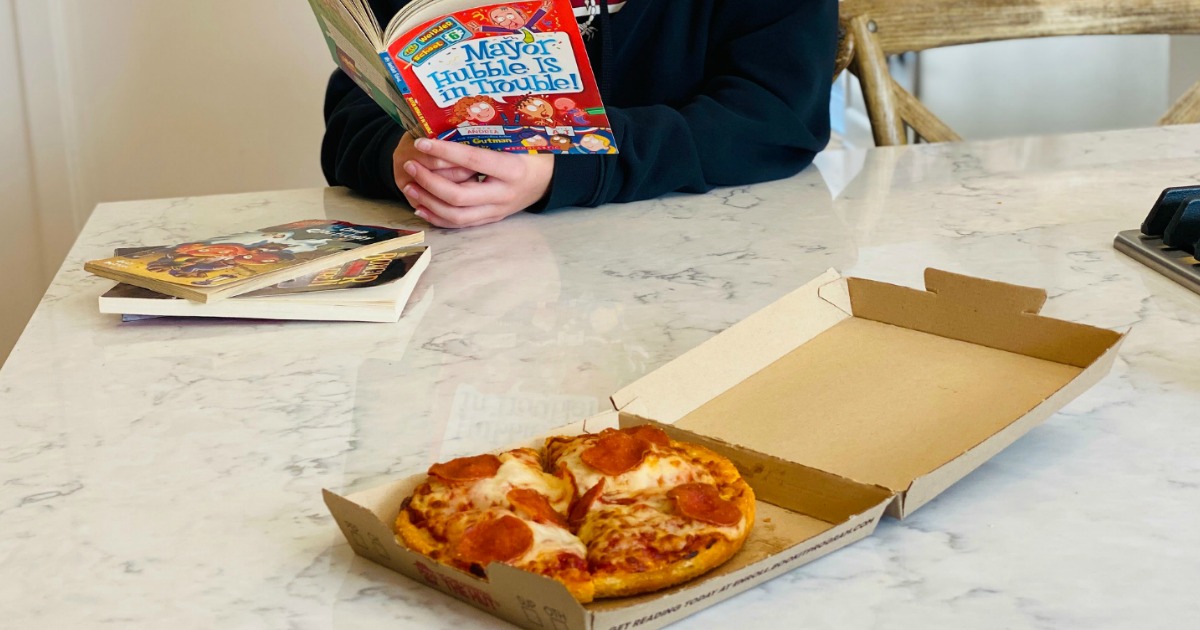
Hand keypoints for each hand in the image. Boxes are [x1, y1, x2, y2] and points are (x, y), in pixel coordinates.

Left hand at [399, 138, 554, 228]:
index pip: (472, 161)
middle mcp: (504, 195)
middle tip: (410, 165)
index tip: (421, 142)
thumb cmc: (533, 152)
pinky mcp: (491, 219)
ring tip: (409, 185)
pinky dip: (437, 217)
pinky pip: (460, 224)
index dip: (444, 152)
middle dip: (429, 182)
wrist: (551, 180)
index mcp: (513, 170)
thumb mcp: (519, 139)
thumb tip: (453, 115)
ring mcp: (497, 211)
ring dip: (428, 201)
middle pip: (458, 196)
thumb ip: (491, 133)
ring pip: (456, 216)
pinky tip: (420, 206)